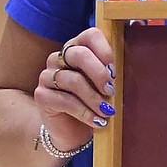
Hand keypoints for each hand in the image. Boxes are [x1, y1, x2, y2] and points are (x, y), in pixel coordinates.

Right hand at [34, 26, 115, 142]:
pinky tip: (97, 121)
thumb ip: (112, 75)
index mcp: (77, 48)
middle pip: (79, 55)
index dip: (105, 51)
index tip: (114, 72)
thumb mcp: (105, 87)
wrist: (72, 131)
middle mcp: (58, 58)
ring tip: (108, 112)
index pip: (90, 35)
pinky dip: (85, 112)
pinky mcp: (41, 96)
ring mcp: (47, 76)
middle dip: (99, 74)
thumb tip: (124, 73)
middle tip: (111, 91)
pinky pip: (65, 101)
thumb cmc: (93, 104)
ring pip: (73, 81)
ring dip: (94, 99)